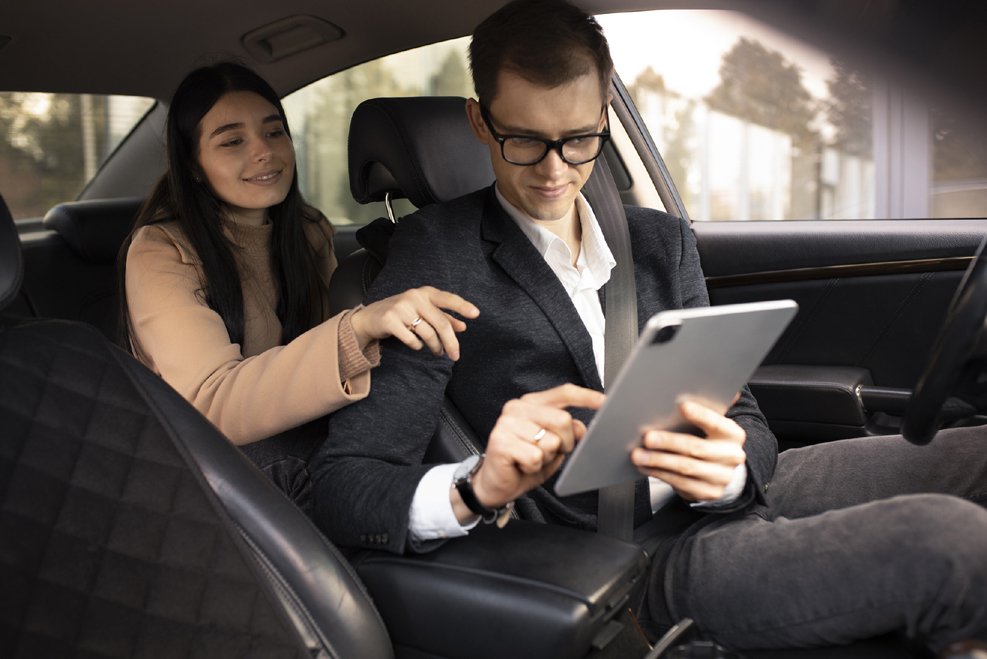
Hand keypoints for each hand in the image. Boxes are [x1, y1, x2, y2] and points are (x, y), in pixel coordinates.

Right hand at [349, 286, 478, 360]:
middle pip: (440, 323)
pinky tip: (417, 345)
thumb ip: (443, 318)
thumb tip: (463, 327)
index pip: (448, 299)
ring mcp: (401, 308)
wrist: (371, 317)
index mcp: (425, 293)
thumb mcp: (423, 311)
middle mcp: (414, 297)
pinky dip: (417, 346)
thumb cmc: (402, 313)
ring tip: (436, 351)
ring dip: (435, 346)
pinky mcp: (390, 320)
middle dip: (450, 342)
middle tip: (455, 355)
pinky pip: (412, 340)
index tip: (476, 314)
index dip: (462, 306)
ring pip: (428, 333)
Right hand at [452, 384, 604, 522]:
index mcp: (531, 403)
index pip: (564, 392)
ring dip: (546, 458)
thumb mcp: (554, 446)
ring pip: (550, 442)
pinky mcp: (501, 442)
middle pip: (562, 420)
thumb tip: (580, 427)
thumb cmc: (524, 462)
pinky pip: (535, 457)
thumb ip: (568, 432)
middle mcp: (517, 408)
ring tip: (530, 459)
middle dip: (565, 443)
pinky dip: (533, 467)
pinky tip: (521, 466)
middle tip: (550, 452)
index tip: (604, 402)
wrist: (496, 484)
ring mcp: (507, 423)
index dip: (586, 397)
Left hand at [630, 398, 745, 501]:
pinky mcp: (709, 492)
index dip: (700, 415)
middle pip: (696, 448)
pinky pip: (681, 484)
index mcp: (732, 433)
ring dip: (658, 461)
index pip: (716, 422)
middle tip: (647, 438)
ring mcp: (721, 476)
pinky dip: (660, 474)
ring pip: (686, 468)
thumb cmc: (708, 439)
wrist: (722, 471)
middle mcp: (732, 455)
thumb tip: (709, 385)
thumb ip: (706, 407)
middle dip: (669, 443)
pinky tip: (646, 467)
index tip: (682, 406)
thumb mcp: (711, 423)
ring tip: (638, 455)